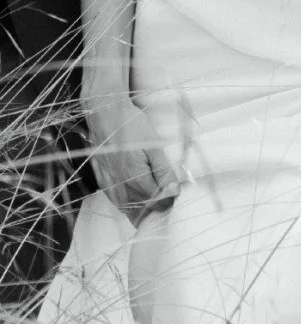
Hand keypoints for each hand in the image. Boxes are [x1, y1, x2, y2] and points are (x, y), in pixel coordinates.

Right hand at [86, 98, 179, 218]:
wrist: (104, 113)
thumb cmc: (131, 125)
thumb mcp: (154, 145)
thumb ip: (163, 171)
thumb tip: (174, 191)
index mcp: (136, 180)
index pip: (157, 204)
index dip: (169, 200)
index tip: (176, 191)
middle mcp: (120, 187)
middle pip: (143, 210)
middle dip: (156, 206)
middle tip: (167, 193)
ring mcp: (109, 185)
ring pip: (128, 209)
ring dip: (142, 207)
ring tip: (153, 196)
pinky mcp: (102, 180)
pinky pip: (116, 201)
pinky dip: (127, 202)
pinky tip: (135, 194)